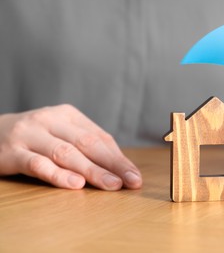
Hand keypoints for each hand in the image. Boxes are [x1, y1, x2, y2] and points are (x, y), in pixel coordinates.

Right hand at [0, 104, 141, 189]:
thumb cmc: (36, 136)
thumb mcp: (61, 132)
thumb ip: (85, 145)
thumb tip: (119, 166)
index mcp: (68, 115)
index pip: (100, 137)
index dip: (119, 158)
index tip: (134, 175)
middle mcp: (51, 120)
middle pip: (88, 144)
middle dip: (112, 164)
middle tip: (131, 181)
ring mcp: (30, 135)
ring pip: (66, 153)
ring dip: (92, 171)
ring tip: (111, 185)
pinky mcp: (12, 152)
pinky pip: (38, 164)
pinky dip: (58, 175)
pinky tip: (75, 185)